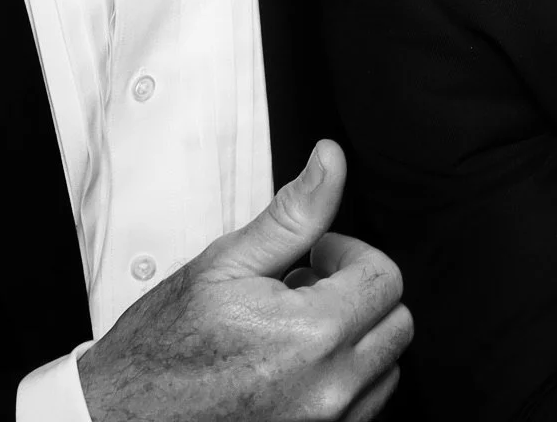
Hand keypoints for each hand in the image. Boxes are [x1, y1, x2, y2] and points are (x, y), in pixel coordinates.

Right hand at [77, 140, 411, 421]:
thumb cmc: (161, 350)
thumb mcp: (225, 264)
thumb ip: (294, 213)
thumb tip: (331, 159)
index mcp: (310, 336)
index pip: (385, 278)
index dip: (348, 255)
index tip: (314, 257)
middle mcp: (327, 390)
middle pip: (395, 323)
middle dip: (357, 294)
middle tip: (304, 288)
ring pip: (384, 369)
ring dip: (354, 339)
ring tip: (294, 331)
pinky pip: (362, 409)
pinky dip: (342, 381)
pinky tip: (293, 368)